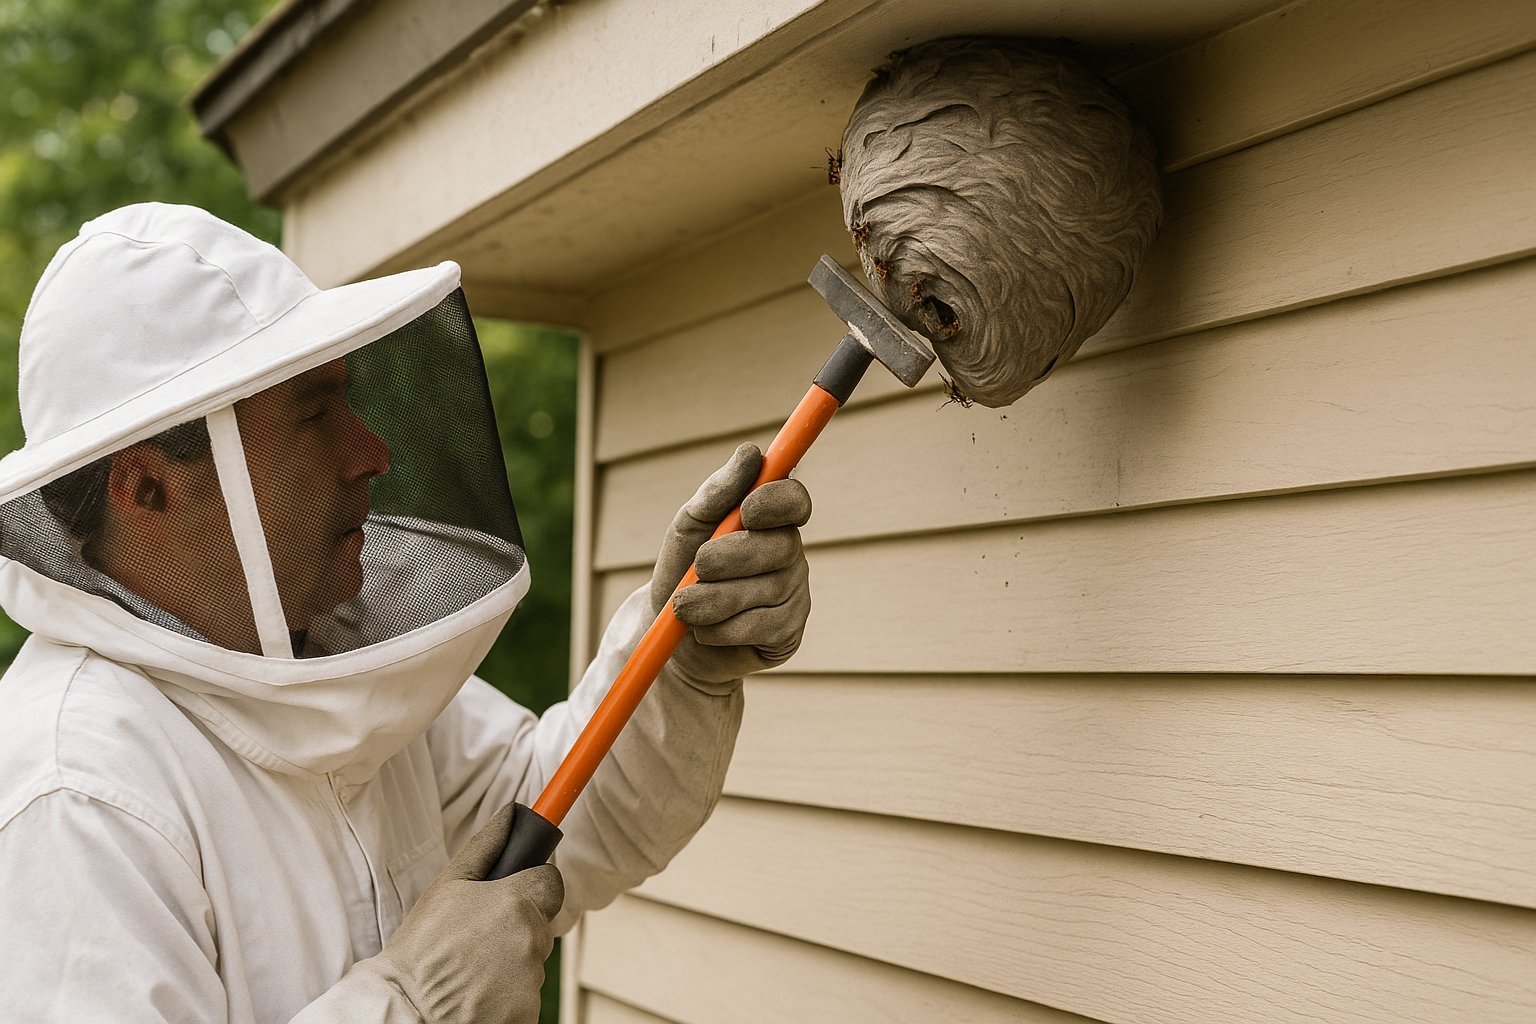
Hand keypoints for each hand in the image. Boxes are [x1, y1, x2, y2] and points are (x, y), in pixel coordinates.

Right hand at [359, 805, 562, 1023]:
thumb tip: (513, 814)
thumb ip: (485, 847)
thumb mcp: (446, 888)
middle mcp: (531, 940)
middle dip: (516, 928)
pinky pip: (526, 997)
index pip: (551, 883)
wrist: (405, 1012)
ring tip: (470, 971)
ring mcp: (531, 981)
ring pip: (531, 962)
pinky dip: (507, 997)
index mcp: (516, 903)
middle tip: (475, 942)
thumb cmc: (420, 949)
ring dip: (510, 964)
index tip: (512, 897)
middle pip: (539, 925)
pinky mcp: (527, 1015)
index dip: (532, 887)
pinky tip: (477, 996)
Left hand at [650, 443, 812, 692]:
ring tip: (685, 606)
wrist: (669, 639)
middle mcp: (789, 553)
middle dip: (730, 557)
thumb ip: (718, 491)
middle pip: (780, 547)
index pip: (794, 501)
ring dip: (714, 598)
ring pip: (766, 590)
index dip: (777, 502)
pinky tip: (707, 630)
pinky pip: (761, 626)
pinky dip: (721, 629)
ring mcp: (794, 594)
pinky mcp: (788, 633)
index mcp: (769, 521)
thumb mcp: (689, 527)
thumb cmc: (682, 572)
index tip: (746, 510)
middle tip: (699, 566)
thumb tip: (751, 452)